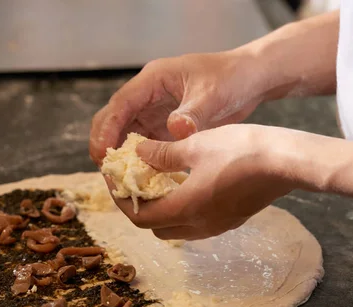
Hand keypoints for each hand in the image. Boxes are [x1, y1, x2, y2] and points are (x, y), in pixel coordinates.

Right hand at [89, 50, 267, 164]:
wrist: (250, 80)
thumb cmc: (231, 78)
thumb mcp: (212, 95)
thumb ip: (192, 113)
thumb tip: (175, 130)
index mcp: (152, 80)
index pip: (120, 105)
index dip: (107, 129)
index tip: (103, 154)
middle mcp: (146, 96)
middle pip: (113, 120)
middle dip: (105, 145)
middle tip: (108, 173)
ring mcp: (153, 111)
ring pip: (125, 135)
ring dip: (120, 157)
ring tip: (120, 181)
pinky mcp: (162, 127)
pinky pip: (143, 145)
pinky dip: (139, 161)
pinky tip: (141, 180)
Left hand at [105, 124, 300, 239]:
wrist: (290, 161)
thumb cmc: (243, 150)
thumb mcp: (195, 145)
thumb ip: (162, 153)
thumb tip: (139, 154)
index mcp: (185, 209)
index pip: (138, 216)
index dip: (120, 199)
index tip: (114, 179)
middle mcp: (198, 225)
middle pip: (154, 225)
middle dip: (138, 205)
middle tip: (133, 179)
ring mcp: (216, 225)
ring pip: (175, 225)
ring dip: (160, 207)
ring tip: (156, 179)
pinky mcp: (231, 219)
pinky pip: (194, 220)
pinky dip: (180, 207)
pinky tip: (184, 182)